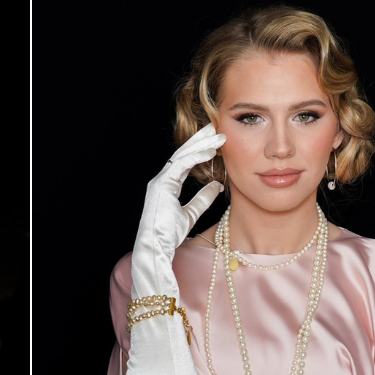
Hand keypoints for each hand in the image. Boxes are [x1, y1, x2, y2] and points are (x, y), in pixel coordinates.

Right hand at [131, 123, 225, 298]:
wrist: (155, 247)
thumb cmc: (167, 235)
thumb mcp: (191, 214)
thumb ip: (203, 199)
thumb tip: (218, 185)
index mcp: (166, 185)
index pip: (184, 161)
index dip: (199, 150)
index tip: (214, 141)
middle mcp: (161, 179)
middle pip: (183, 153)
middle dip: (199, 139)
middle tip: (215, 127)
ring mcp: (160, 181)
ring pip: (183, 155)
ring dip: (202, 144)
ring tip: (219, 136)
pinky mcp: (162, 184)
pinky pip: (182, 164)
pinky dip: (197, 156)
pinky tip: (211, 151)